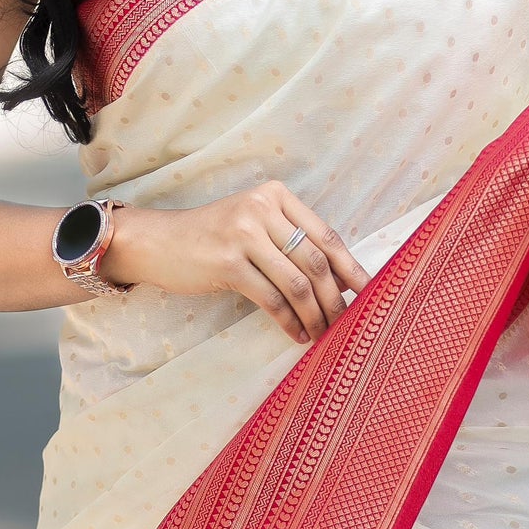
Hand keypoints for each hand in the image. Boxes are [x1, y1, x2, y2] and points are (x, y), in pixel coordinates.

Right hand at [101, 182, 370, 346]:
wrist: (159, 242)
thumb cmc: (213, 238)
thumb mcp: (253, 225)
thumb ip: (290, 241)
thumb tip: (339, 280)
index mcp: (276, 195)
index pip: (325, 234)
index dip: (350, 266)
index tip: (369, 292)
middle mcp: (262, 208)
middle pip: (315, 260)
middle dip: (335, 297)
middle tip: (347, 322)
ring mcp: (244, 234)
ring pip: (296, 282)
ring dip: (315, 314)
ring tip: (323, 334)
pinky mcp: (227, 262)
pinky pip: (271, 298)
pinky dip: (288, 321)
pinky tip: (296, 334)